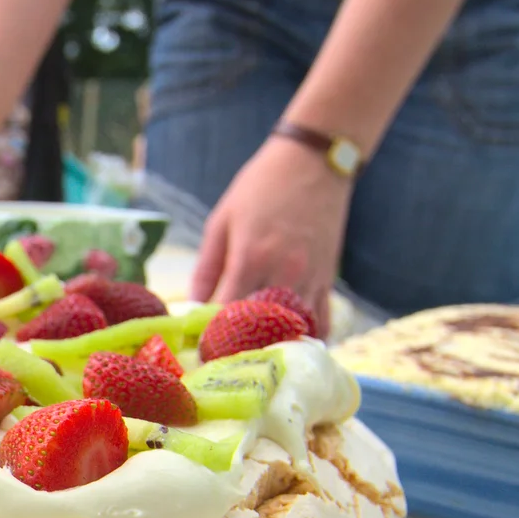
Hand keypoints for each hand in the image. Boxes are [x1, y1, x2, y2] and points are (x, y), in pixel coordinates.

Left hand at [189, 138, 351, 338]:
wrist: (314, 162)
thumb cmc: (260, 186)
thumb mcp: (221, 220)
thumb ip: (206, 267)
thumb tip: (190, 305)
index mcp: (250, 258)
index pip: (227, 313)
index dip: (211, 333)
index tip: (199, 344)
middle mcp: (283, 273)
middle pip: (260, 329)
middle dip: (240, 345)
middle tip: (224, 355)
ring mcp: (310, 279)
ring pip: (292, 330)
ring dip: (274, 343)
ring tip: (253, 353)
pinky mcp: (328, 279)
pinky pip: (321, 321)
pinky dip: (304, 334)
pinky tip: (288, 340)